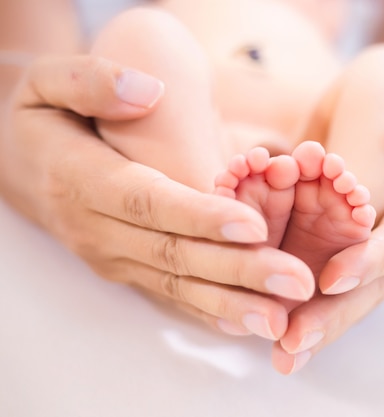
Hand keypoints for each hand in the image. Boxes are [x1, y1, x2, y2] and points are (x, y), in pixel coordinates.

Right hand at [0, 55, 317, 340]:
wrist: (19, 163)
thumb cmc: (45, 115)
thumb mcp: (46, 82)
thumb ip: (91, 80)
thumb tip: (146, 92)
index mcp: (81, 178)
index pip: (146, 200)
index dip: (200, 216)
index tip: (254, 226)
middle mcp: (97, 228)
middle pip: (174, 253)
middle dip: (238, 271)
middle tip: (295, 283)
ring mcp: (112, 256)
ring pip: (176, 284)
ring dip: (232, 303)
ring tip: (282, 319)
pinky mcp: (126, 268)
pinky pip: (169, 295)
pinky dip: (209, 313)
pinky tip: (249, 325)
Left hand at [271, 95, 383, 373]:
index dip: (373, 259)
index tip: (333, 279)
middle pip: (377, 284)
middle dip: (336, 314)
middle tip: (294, 343)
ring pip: (354, 295)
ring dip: (317, 324)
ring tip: (282, 354)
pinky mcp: (364, 257)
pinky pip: (337, 286)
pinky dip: (307, 308)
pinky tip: (276, 332)